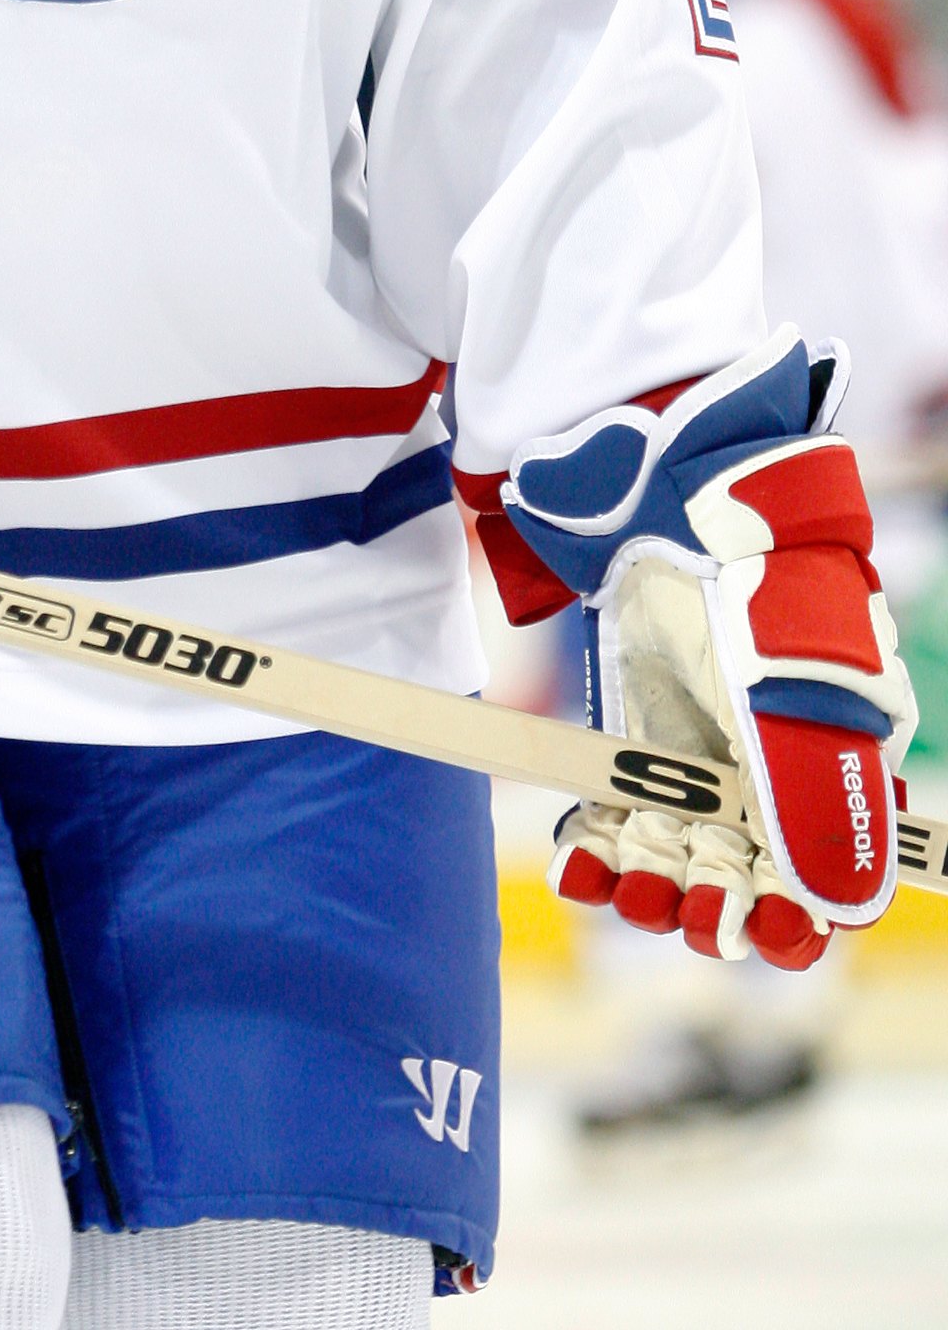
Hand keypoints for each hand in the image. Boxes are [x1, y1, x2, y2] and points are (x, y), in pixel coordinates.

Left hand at [503, 332, 914, 966]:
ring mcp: (700, 752)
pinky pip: (621, 817)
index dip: (806, 915)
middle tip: (690, 917)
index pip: (835, 866)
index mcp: (839, 751)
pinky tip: (581, 865)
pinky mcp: (636, 737)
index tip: (770, 937)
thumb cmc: (757, 571)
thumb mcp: (790, 676)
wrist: (670, 486)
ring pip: (683, 854)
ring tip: (630, 890)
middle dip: (722, 906)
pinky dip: (600, 848)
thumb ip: (814, 790)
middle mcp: (771, 763)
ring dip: (658, 884)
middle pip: (752, 875)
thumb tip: (842, 908)